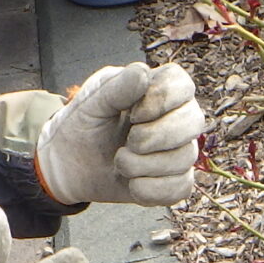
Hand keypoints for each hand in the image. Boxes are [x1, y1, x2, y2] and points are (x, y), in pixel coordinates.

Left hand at [35, 61, 205, 205]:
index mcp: (157, 90)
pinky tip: (131, 184)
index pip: (182, 84)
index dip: (162, 100)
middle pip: (194, 121)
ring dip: (144, 166)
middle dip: (154, 137)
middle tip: (127, 142)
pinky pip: (181, 187)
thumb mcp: (92, 103)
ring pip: (186, 157)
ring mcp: (178, 150)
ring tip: (120, 162)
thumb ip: (117, 87)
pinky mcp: (175, 181)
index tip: (133, 113)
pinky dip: (150, 190)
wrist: (69, 166)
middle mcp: (175, 118)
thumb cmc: (83, 126)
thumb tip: (143, 73)